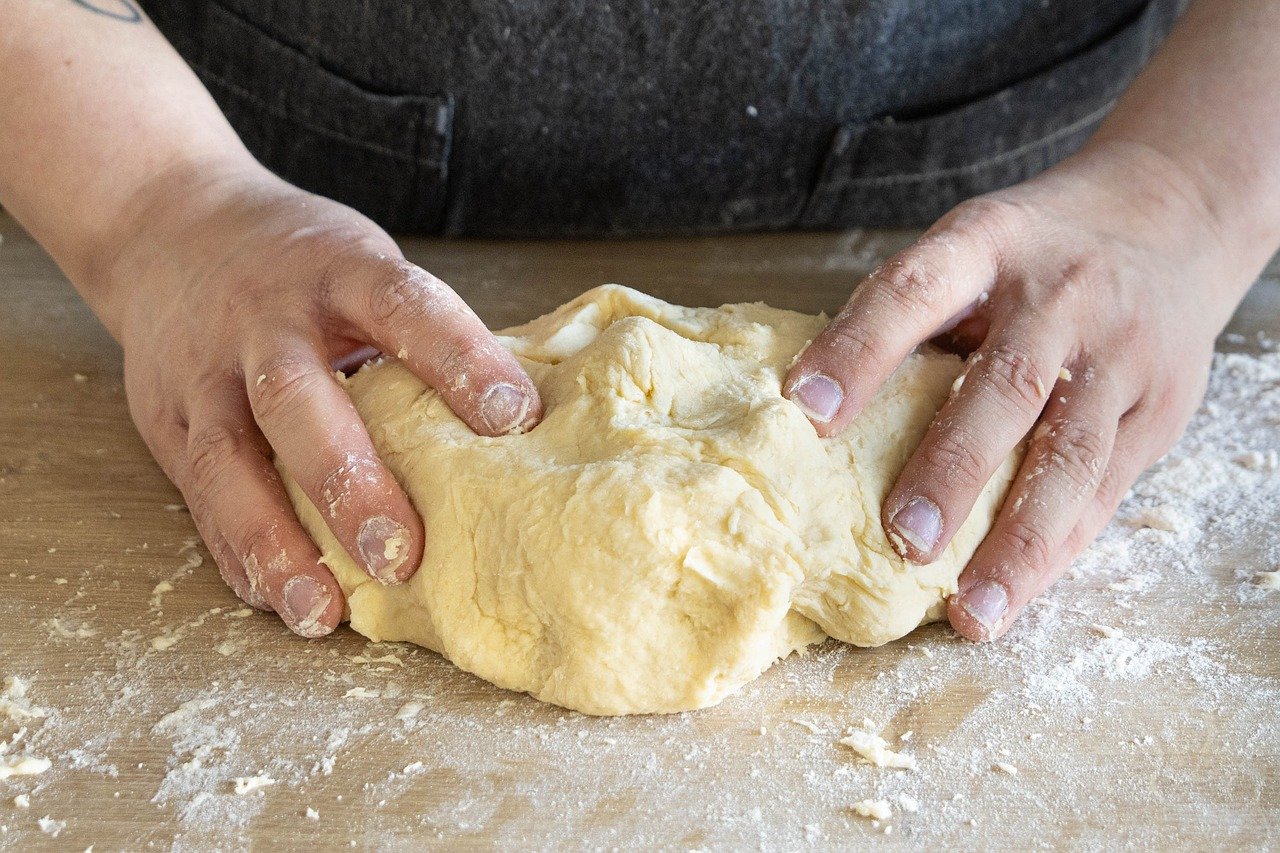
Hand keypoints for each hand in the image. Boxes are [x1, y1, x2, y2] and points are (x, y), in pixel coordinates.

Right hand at [103, 161, 541, 636]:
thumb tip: (519, 421)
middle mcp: (264, 320)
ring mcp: (204, 372)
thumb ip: (421, 334)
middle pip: (295, 397)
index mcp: (336, 271)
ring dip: (277, 543)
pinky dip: (236, 552)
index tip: (515, 418)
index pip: (403, 304)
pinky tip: (276, 597)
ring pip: (228, 461)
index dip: (460, 357)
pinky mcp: (165, 420)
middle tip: (402, 555)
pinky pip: (198, 495)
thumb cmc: (302, 264)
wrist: (169, 229)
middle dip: (349, 482)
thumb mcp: (362, 265)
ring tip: (322, 611)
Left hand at [784, 141, 1251, 640]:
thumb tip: (814, 409)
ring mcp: (1121, 353)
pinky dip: (1058, 547)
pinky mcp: (1160, 406)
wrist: (1169, 216)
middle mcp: (1061, 295)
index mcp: (988, 243)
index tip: (802, 410)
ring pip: (1072, 455)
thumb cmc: (1032, 252)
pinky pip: (1106, 488)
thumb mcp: (970, 246)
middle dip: (952, 468)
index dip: (857, 349)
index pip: (913, 291)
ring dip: (1018, 541)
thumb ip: (911, 315)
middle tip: (901, 537)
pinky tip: (1017, 593)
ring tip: (970, 611)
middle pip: (1007, 384)